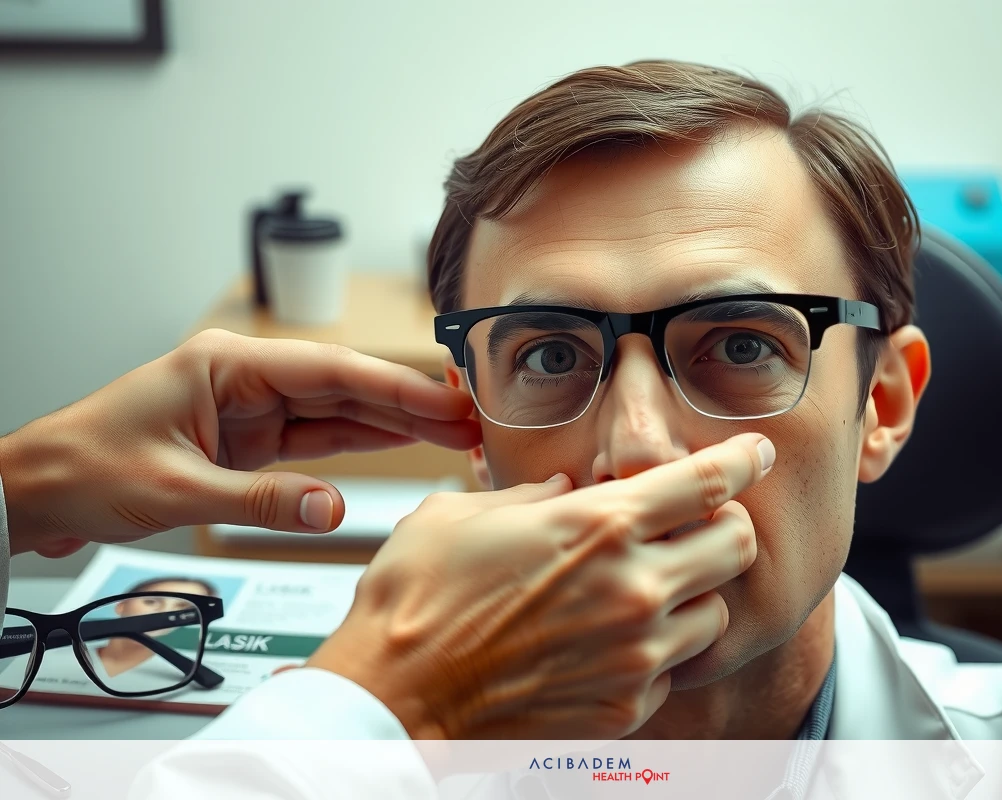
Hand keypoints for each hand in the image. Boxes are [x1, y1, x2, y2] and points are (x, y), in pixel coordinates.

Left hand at [0, 329, 481, 556]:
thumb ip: (263, 499)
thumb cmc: (86, 466)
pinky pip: (318, 441)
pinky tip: (402, 446)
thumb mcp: (176, 488)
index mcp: (227, 364)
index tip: (447, 399)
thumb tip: (333, 509)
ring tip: (455, 433)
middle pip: (345, 387)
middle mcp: (246, 379)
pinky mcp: (251, 442)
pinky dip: (360, 447)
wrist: (40, 489)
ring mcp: (252, 411)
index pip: (330, 370)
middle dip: (409, 404)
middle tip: (472, 419)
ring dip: (395, 425)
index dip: (396, 385)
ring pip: (339, 413)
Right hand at [307, 432, 771, 738]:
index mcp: (598, 527)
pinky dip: (656, 652)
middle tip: (698, 526)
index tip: (756, 451)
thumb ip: (534, 495)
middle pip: (737, 546)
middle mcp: (632, 589)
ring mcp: (635, 655)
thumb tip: (566, 493)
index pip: (707, 482)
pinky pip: (673, 670)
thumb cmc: (416, 598)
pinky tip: (610, 643)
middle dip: (726, 528)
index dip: (743, 459)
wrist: (392, 698)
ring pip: (716, 615)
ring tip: (645, 591)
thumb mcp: (466, 514)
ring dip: (692, 596)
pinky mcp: (625, 707)